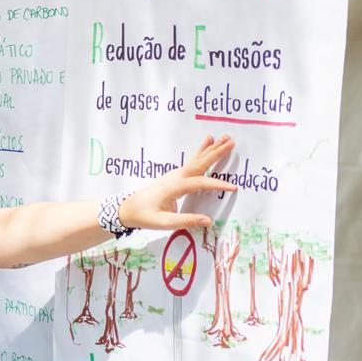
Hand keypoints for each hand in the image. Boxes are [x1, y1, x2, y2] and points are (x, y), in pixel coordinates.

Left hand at [118, 135, 236, 229]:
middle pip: (199, 163)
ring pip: (196, 160)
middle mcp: (175, 177)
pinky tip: (207, 144)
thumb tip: (208, 220)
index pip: (199, 183)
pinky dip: (202, 153)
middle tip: (231, 141)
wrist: (128, 208)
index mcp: (173, 187)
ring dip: (210, 149)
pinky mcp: (174, 176)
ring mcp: (174, 174)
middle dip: (215, 153)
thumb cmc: (145, 216)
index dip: (216, 185)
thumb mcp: (164, 222)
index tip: (233, 187)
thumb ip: (186, 220)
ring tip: (223, 137)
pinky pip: (192, 162)